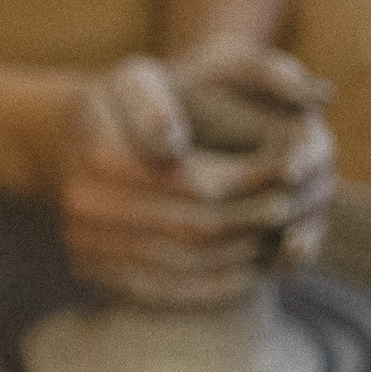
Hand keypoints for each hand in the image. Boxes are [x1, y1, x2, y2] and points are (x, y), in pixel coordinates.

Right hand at [58, 44, 334, 307]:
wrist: (76, 143)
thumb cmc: (123, 102)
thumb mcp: (135, 81)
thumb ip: (154, 106)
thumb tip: (171, 148)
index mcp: (99, 156)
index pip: (194, 182)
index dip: (249, 182)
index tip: (291, 172)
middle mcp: (85, 205)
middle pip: (191, 227)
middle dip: (250, 221)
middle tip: (294, 211)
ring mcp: (85, 243)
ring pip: (181, 262)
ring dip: (238, 256)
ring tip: (277, 237)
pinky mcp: (92, 270)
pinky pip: (159, 290)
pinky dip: (210, 285)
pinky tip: (244, 270)